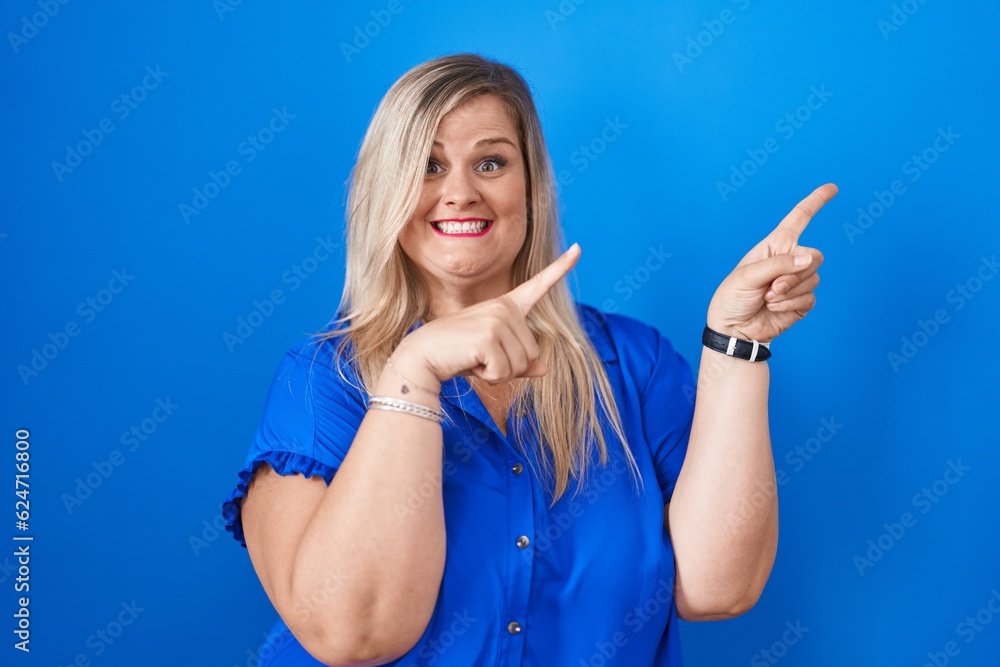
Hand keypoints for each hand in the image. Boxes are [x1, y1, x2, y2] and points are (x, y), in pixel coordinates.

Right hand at [397, 243, 581, 384]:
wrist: (422, 356)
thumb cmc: (456, 355)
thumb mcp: (492, 356)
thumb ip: (520, 361)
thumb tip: (544, 369)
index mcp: (506, 306)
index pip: (538, 285)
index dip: (561, 267)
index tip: (579, 248)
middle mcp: (505, 308)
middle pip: (532, 352)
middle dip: (509, 366)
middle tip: (480, 357)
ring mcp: (498, 319)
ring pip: (522, 364)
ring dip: (499, 373)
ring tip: (474, 358)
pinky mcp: (490, 336)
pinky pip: (505, 372)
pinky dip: (489, 377)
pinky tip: (470, 362)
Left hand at [706, 184, 837, 343]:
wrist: (734, 330)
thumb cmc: (732, 298)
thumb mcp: (747, 276)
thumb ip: (779, 265)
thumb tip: (809, 259)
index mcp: (774, 246)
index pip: (798, 219)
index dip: (815, 202)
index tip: (832, 188)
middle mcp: (788, 260)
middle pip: (814, 256)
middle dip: (795, 274)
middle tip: (771, 287)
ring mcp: (796, 281)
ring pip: (813, 278)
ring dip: (789, 292)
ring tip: (768, 298)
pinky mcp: (802, 301)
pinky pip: (810, 298)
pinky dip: (791, 305)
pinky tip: (774, 308)